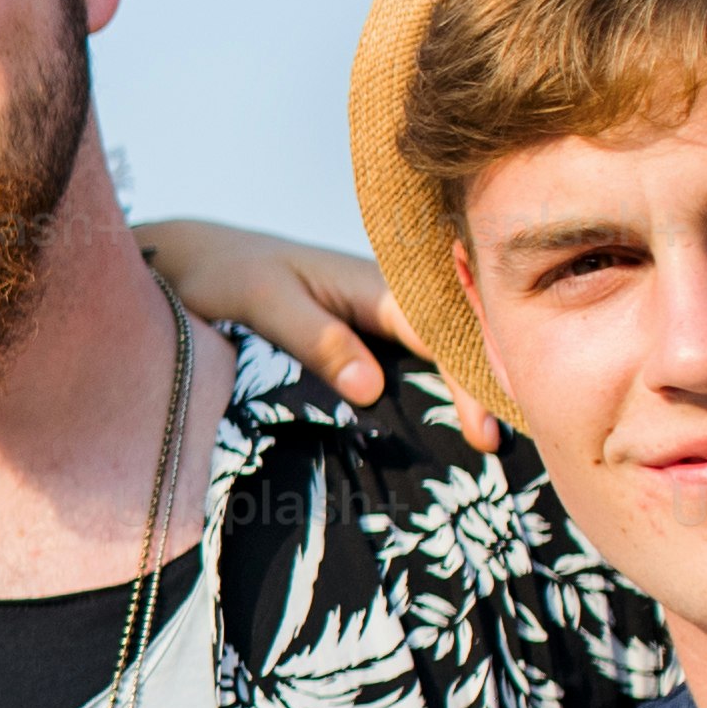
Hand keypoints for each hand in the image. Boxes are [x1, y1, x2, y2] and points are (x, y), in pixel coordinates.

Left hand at [131, 216, 495, 448]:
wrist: (192, 257)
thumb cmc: (224, 272)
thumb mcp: (264, 302)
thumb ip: (317, 338)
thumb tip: (372, 387)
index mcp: (378, 283)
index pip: (444, 335)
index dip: (472, 381)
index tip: (486, 432)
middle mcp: (393, 296)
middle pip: (460, 344)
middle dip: (492, 388)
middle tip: (514, 450)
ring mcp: (384, 315)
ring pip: (445, 352)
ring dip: (474, 390)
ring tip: (502, 447)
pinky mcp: (368, 332)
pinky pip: (417, 360)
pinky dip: (440, 389)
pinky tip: (454, 427)